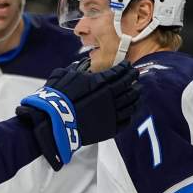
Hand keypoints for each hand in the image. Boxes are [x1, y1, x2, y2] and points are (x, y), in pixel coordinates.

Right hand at [17, 61, 140, 169]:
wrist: (54, 122)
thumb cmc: (57, 97)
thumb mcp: (65, 75)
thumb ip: (78, 69)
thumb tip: (83, 64)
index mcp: (101, 81)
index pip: (120, 71)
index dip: (126, 67)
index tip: (128, 65)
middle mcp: (111, 96)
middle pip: (129, 86)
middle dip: (134, 79)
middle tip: (135, 76)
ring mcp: (112, 113)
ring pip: (131, 103)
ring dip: (136, 96)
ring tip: (137, 92)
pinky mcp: (110, 128)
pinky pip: (126, 120)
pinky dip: (130, 114)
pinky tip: (130, 111)